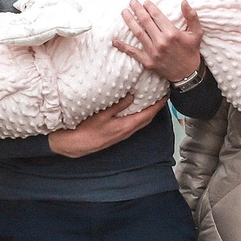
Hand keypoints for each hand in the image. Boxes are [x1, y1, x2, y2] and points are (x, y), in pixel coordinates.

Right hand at [50, 99, 164, 158]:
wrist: (75, 144)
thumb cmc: (86, 129)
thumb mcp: (102, 114)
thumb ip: (118, 105)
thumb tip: (132, 96)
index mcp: (126, 126)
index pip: (147, 114)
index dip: (158, 106)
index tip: (165, 96)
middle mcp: (126, 132)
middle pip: (146, 120)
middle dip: (155, 109)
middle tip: (160, 97)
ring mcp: (122, 135)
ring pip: (140, 123)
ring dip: (147, 113)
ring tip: (150, 102)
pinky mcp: (116, 135)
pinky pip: (132, 125)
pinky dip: (138, 117)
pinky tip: (135, 112)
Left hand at [115, 0, 203, 85]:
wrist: (188, 74)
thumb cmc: (191, 52)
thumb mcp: (197, 33)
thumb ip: (192, 16)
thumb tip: (184, 2)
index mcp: (172, 33)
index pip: (157, 16)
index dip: (149, 7)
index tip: (145, 2)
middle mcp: (161, 41)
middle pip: (145, 22)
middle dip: (137, 10)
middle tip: (132, 2)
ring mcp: (153, 52)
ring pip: (138, 33)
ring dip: (129, 21)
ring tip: (124, 12)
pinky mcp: (147, 61)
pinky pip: (133, 52)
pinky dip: (123, 46)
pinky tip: (115, 40)